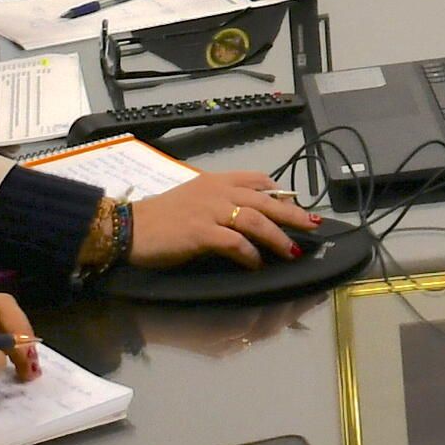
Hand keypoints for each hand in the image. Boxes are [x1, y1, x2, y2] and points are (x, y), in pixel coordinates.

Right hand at [128, 172, 320, 270]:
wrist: (130, 227)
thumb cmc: (161, 217)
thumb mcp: (194, 197)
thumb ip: (219, 200)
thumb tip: (246, 213)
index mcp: (216, 181)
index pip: (257, 179)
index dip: (279, 192)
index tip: (294, 203)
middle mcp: (217, 192)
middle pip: (265, 201)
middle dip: (293, 214)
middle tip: (314, 225)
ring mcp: (210, 211)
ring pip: (256, 221)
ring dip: (278, 238)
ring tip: (293, 252)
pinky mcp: (201, 233)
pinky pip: (235, 244)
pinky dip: (250, 255)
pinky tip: (258, 265)